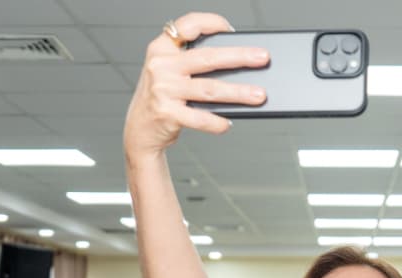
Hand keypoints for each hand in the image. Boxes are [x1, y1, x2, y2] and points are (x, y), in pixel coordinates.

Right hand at [124, 13, 269, 160]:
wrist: (139, 129)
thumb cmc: (162, 97)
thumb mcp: (168, 71)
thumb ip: (191, 62)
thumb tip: (237, 64)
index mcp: (161, 48)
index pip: (188, 25)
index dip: (211, 23)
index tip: (231, 29)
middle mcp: (161, 66)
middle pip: (208, 58)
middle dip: (239, 57)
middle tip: (263, 58)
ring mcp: (163, 90)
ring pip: (210, 89)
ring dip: (238, 92)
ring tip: (259, 95)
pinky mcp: (167, 114)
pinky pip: (200, 118)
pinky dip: (217, 122)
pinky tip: (228, 122)